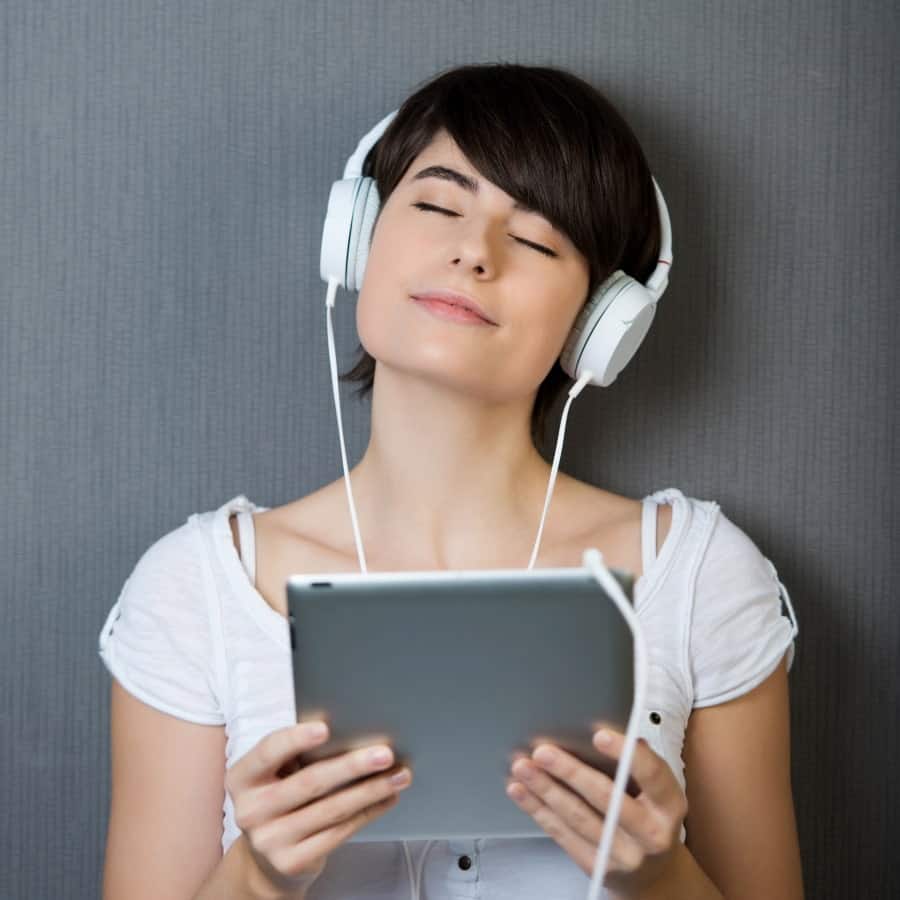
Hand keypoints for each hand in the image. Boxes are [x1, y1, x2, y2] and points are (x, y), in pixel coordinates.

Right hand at [226, 721, 412, 897]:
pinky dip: (368, 812)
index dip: (295, 739)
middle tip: (384, 753)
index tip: (325, 727)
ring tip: (399, 775)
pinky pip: (339, 832)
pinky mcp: (292, 861)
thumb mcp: (276, 774)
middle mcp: (250, 810)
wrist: (267, 858)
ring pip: (331, 809)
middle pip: (309, 782)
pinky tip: (387, 797)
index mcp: (242, 778)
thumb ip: (298, 754)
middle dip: (352, 766)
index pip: (268, 752)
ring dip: (371, 790)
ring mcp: (270, 840)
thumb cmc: (281, 797)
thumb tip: (350, 728)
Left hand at [506, 728, 686, 895]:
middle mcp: (651, 833)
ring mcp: (623, 855)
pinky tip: (521, 792)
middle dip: (570, 772)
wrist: (653, 875)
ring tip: (522, 767)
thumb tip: (615, 729)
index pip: (652, 775)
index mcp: (669, 805)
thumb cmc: (649, 815)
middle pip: (606, 799)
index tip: (598, 735)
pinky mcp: (597, 867)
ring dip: (546, 790)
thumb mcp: (656, 791)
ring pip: (578, 817)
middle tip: (542, 751)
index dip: (625, 754)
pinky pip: (563, 835)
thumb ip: (637, 762)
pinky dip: (538, 811)